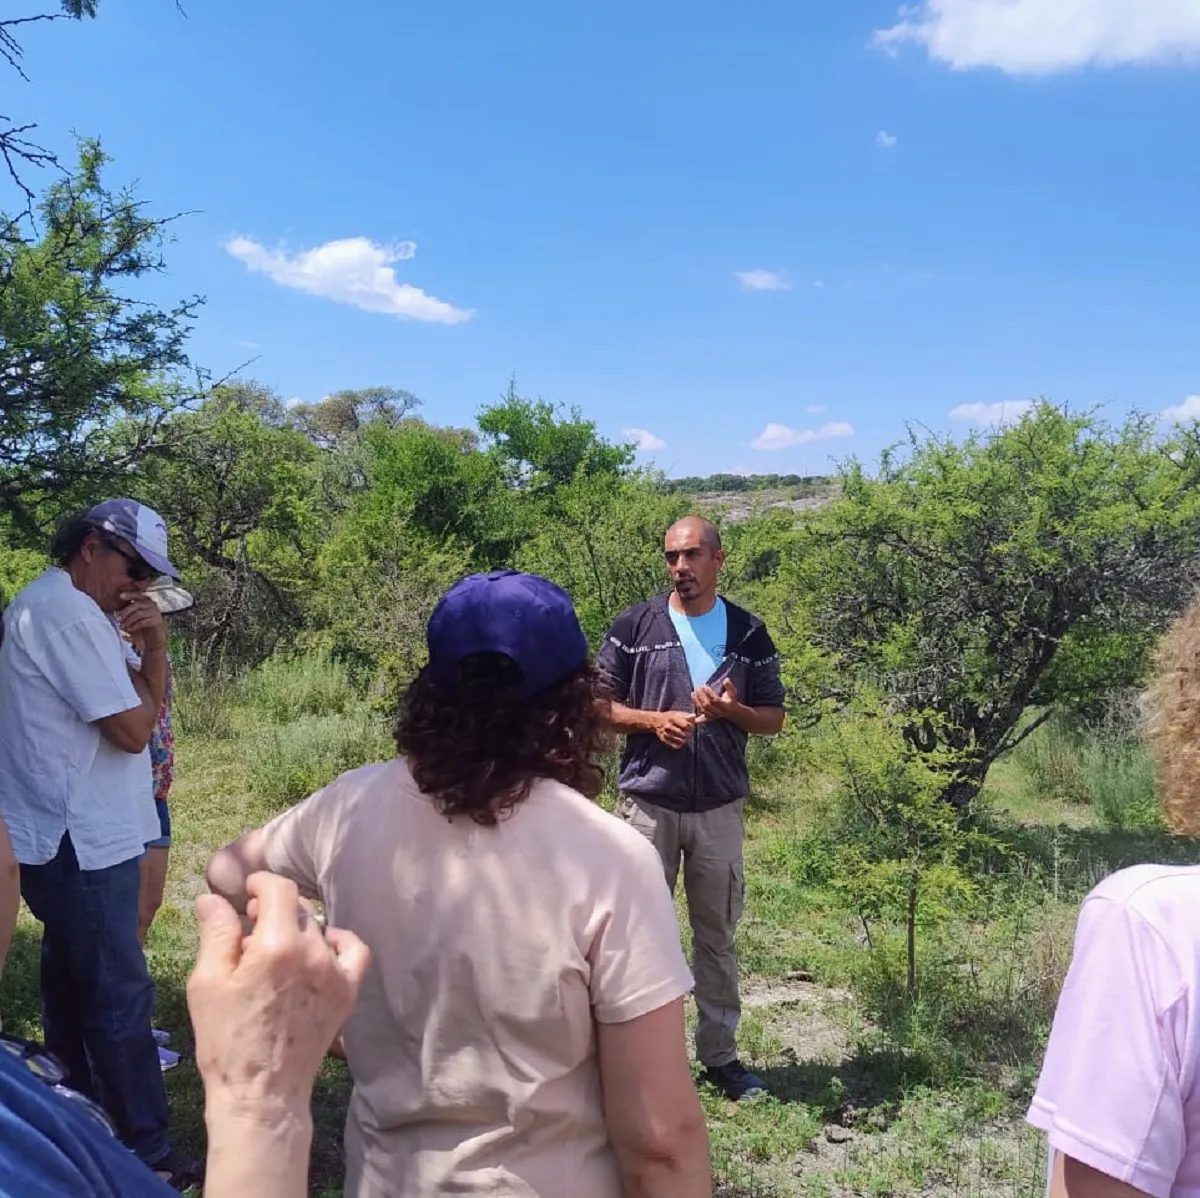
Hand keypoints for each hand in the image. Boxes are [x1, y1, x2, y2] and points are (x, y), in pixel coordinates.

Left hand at [116, 593, 166, 653]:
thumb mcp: (134, 615)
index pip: (137, 595)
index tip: (120, 596)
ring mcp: (155, 612)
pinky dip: (134, 626)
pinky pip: (143, 622)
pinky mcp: (157, 620)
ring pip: (139, 614)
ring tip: (122, 626)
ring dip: (128, 621)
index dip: (129, 595)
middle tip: (118, 619)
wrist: (153, 636)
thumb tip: (116, 611)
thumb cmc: (141, 624)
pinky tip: (129, 630)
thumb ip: (128, 610)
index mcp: (146, 600)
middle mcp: (152, 604)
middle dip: (125, 612)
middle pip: (137, 605)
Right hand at [188, 873, 370, 1117]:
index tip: (247, 894)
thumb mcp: (207, 983)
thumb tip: (213, 898)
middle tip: (249, 930)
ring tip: (273, 951)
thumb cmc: (226, 1040)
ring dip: (296, 928)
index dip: (261, 883)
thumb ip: (216, 933)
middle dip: (272, 909)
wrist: (262, 1093)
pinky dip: (336, 941)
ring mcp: (336, 971)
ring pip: (318, 927)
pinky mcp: (348, 991)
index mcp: (277, 946)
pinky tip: (317, 950)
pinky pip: (353, 949)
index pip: (279, 889)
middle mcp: (313, 952)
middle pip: (297, 908)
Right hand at [653, 709, 698, 748]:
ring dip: (685, 740)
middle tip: (689, 733)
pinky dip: (679, 744)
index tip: (690, 726)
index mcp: (673, 718)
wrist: (656, 721)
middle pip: (683, 734)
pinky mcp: (664, 740)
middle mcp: (668, 726)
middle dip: (688, 734)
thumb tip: (694, 716)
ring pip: (680, 741)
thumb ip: (687, 716)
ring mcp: (665, 734)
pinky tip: (680, 741)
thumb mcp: (678, 714)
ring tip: (685, 737)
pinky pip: (674, 745)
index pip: (686, 725)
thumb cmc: (670, 717)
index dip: (691, 727)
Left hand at [692, 678, 739, 721]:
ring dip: (696, 702)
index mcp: (725, 706)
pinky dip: (697, 718)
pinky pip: (702, 719)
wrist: (732, 712)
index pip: (715, 700)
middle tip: (697, 688)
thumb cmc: (731, 700)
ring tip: (693, 693)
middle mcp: (719, 712)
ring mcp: (714, 716)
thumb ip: (729, 686)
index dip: (709, 694)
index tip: (705, 687)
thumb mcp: (733, 692)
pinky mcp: (710, 718)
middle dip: (701, 696)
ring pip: (703, 710)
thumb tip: (726, 679)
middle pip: (707, 705)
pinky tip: (691, 715)